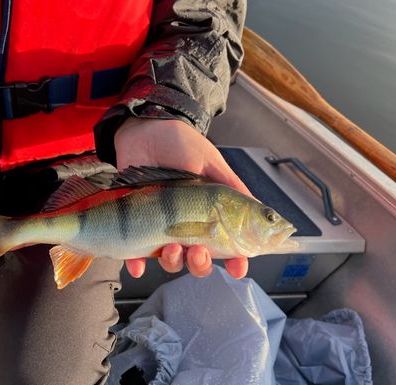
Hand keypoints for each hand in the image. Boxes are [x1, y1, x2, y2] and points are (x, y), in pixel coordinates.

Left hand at [114, 117, 251, 278]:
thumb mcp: (212, 163)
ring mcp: (161, 226)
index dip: (234, 260)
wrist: (145, 128)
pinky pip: (135, 253)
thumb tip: (260, 211)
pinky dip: (136, 264)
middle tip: (199, 252)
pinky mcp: (135, 222)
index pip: (226, 245)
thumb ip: (233, 188)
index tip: (237, 268)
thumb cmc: (181, 144)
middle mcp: (186, 224)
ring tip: (171, 247)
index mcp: (209, 214)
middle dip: (200, 264)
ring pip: (170, 260)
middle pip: (197, 260)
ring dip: (174, 262)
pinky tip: (138, 266)